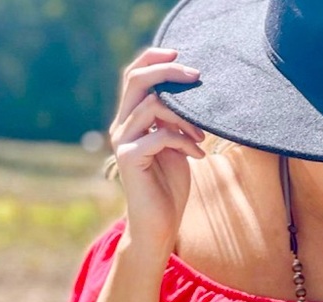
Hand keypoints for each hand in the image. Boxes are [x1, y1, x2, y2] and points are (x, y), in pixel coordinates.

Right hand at [109, 47, 206, 255]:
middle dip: (168, 72)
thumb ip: (175, 121)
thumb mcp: (176, 147)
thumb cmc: (170, 188)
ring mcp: (122, 142)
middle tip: (196, 76)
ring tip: (201, 139)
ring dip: (185, 118)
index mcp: (130, 120)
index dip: (154, 59)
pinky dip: (183, 141)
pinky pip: (159, 135)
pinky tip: (197, 155)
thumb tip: (189, 95)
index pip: (135, 76)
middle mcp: (121, 127)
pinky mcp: (128, 159)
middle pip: (137, 79)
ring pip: (152, 106)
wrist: (159, 225)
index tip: (181, 55)